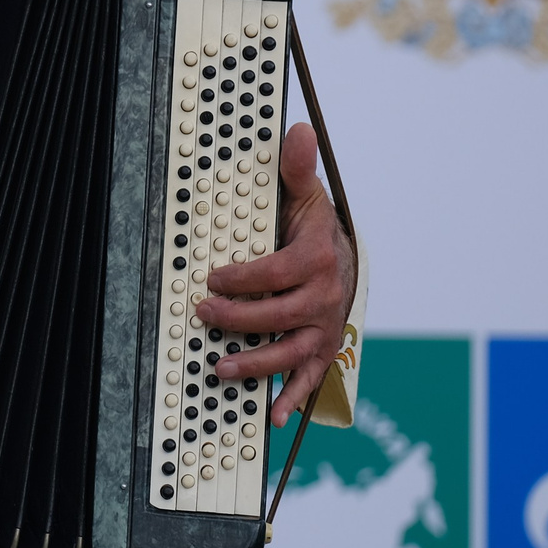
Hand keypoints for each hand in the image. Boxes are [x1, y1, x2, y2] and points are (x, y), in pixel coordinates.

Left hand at [196, 122, 355, 424]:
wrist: (344, 258)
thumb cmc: (313, 227)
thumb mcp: (305, 195)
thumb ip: (296, 169)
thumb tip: (297, 130)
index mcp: (317, 260)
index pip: (275, 273)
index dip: (241, 279)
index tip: (212, 279)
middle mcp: (326, 298)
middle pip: (278, 316)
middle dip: (237, 318)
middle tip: (203, 315)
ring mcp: (325, 327)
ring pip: (290, 352)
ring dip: (256, 364)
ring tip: (220, 368)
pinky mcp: (324, 349)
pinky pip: (310, 379)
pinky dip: (292, 400)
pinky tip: (271, 416)